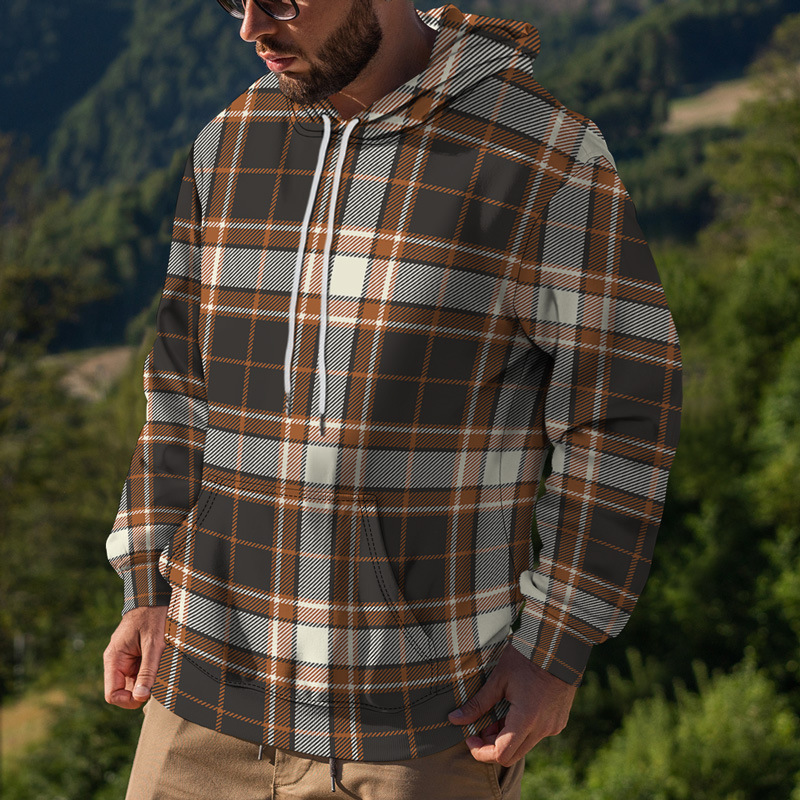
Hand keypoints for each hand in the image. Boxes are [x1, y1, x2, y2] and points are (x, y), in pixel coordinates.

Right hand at [103, 605, 167, 708]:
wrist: (154, 596)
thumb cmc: (153, 617)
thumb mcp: (153, 644)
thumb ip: (147, 671)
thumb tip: (140, 697)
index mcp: (114, 659)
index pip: (112, 694)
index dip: (128, 700)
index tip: (147, 692)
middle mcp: (117, 662)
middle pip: (124, 691)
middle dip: (141, 690)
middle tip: (159, 678)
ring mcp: (126, 659)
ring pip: (134, 683)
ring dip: (148, 681)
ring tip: (161, 667)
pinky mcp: (135, 656)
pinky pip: (141, 673)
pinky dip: (151, 673)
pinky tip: (161, 662)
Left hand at [447, 642, 576, 765]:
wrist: (558, 647)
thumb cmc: (526, 659)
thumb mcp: (498, 679)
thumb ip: (478, 703)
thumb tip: (454, 719)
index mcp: (526, 719)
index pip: (501, 755)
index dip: (481, 751)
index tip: (470, 737)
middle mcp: (542, 729)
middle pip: (512, 755)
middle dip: (492, 745)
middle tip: (480, 726)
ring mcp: (553, 726)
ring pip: (524, 745)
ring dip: (507, 737)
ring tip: (496, 714)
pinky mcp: (558, 721)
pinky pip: (536, 735)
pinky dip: (521, 730)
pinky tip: (513, 710)